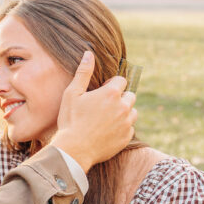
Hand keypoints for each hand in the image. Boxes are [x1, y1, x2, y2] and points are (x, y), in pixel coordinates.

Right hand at [51, 53, 136, 171]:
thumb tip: (88, 54)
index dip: (111, 85)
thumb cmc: (71, 120)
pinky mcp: (126, 137)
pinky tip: (107, 131)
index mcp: (112, 93)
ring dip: (123, 112)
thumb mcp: (72, 94)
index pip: (121, 81)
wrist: (74, 149)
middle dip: (120, 98)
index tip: (102, 92)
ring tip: (107, 119)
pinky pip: (129, 128)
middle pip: (130, 95)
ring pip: (132, 112)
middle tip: (104, 106)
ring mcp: (126, 123)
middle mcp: (123, 107)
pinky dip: (122, 127)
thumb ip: (83, 73)